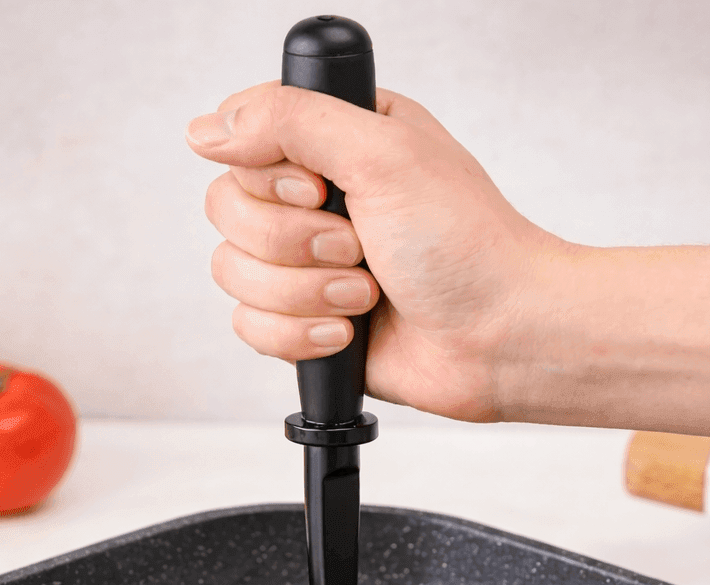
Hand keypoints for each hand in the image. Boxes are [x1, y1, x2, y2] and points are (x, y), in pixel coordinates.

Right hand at [186, 82, 563, 421]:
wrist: (500, 338)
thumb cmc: (468, 245)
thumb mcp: (383, 153)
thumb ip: (291, 121)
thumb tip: (208, 130)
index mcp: (335, 138)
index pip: (240, 139)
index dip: (268, 175)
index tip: (320, 189)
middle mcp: (315, 195)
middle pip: (227, 210)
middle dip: (293, 243)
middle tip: (357, 246)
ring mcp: (305, 261)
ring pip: (233, 273)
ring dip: (304, 292)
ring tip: (366, 293)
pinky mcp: (302, 317)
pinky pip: (249, 326)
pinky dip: (300, 334)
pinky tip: (350, 331)